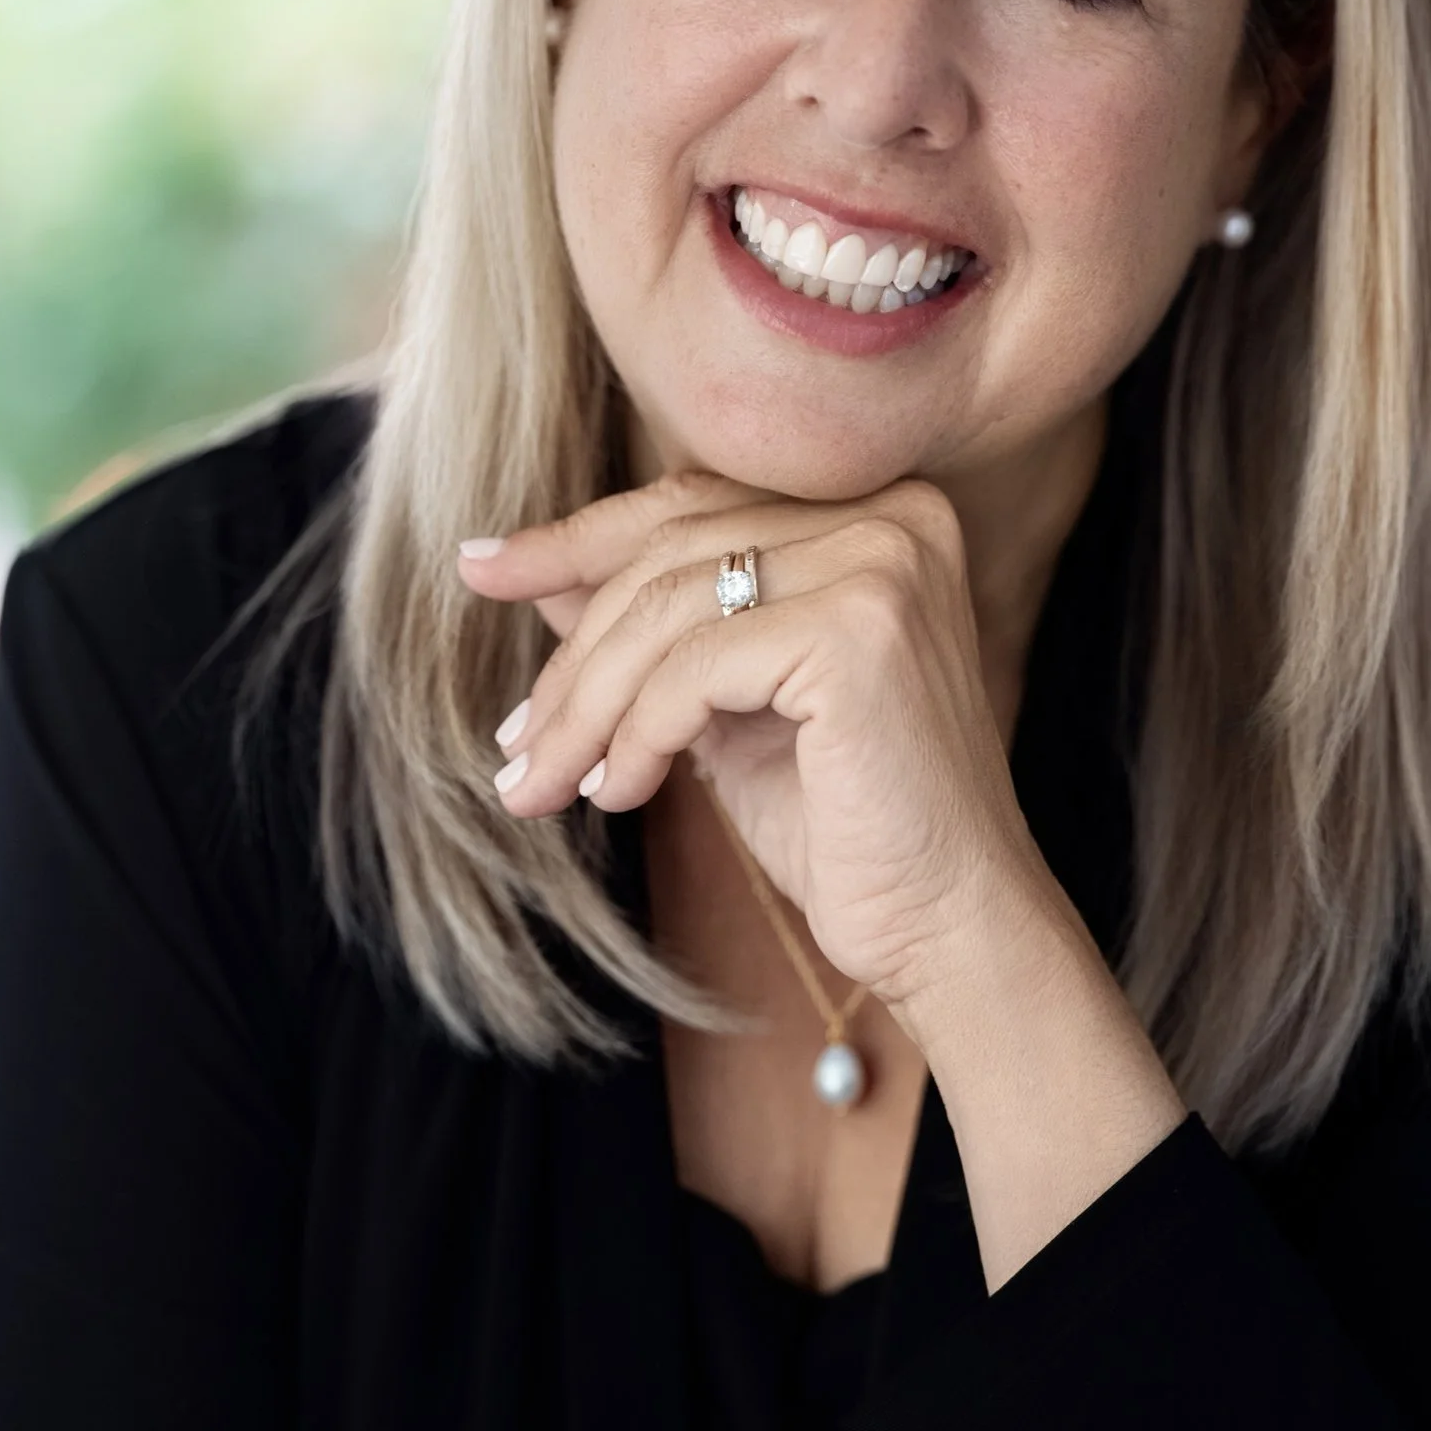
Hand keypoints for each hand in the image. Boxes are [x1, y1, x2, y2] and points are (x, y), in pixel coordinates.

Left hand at [461, 467, 1046, 1024]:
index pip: (693, 504)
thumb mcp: (731, 709)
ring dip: (584, 707)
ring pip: (667, 608)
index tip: (480, 573)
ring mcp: (883, 565)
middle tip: (515, 747)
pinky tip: (618, 795)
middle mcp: (893, 516)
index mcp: (879, 515)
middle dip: (572, 657)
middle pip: (668, 552)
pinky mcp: (860, 631)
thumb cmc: (850, 826)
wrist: (950, 926)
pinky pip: (692, 667)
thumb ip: (662, 632)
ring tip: (543, 785)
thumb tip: (541, 577)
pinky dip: (634, 734)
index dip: (575, 541)